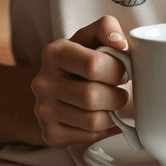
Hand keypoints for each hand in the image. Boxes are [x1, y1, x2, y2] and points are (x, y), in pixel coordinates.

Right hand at [30, 15, 129, 147]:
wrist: (53, 87)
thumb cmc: (80, 59)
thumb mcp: (90, 36)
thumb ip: (107, 27)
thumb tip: (121, 44)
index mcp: (54, 53)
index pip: (93, 64)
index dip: (116, 69)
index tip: (122, 70)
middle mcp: (43, 82)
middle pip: (92, 96)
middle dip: (117, 95)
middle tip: (119, 90)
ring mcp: (43, 111)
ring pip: (93, 121)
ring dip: (112, 114)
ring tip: (111, 103)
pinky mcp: (50, 134)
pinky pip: (89, 137)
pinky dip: (104, 129)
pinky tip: (103, 116)